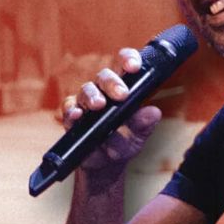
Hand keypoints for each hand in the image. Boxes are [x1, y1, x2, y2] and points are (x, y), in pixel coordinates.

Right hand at [61, 48, 161, 172]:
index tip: (134, 66)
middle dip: (113, 83)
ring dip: (92, 95)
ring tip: (99, 105)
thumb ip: (145, 124)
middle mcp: (104, 91)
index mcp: (124, 88)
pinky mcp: (72, 116)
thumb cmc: (124, 143)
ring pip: (87, 89)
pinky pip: (69, 107)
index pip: (125, 65)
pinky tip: (78, 115)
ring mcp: (87, 102)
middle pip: (105, 76)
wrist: (104, 164)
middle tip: (121, 94)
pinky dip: (72, 110)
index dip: (128, 59)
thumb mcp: (138, 136)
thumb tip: (154, 112)